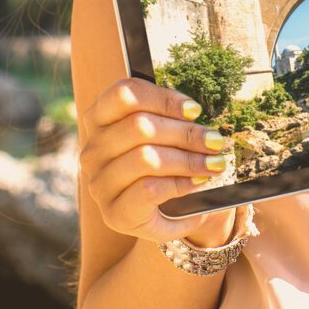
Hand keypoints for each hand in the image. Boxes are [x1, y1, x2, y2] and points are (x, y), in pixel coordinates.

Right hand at [78, 78, 238, 247]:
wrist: (161, 215)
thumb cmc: (162, 166)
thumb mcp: (161, 136)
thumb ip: (167, 117)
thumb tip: (192, 111)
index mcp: (99, 120)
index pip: (124, 93)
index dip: (163, 98)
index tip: (195, 110)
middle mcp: (93, 151)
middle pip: (139, 126)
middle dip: (185, 133)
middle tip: (215, 141)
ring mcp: (100, 184)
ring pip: (146, 157)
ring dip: (188, 159)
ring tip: (215, 163)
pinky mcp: (114, 213)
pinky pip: (149, 189)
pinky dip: (180, 183)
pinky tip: (198, 181)